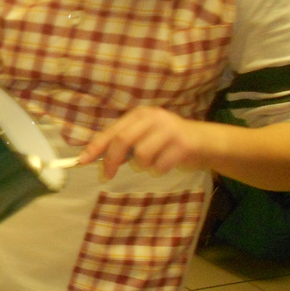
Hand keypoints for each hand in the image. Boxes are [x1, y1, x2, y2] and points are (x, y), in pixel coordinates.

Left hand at [79, 106, 211, 179]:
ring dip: (143, 165)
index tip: (82, 161)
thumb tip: (94, 157)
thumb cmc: (169, 141)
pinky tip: (167, 164)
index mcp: (140, 115)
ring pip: (141, 155)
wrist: (207, 141)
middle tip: (108, 175)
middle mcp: (154, 118)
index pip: (112, 131)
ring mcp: (170, 129)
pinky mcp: (184, 144)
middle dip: (111, 161)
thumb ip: (124, 143)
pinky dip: (159, 169)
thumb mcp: (145, 135)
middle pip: (122, 141)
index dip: (95, 147)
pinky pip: (160, 165)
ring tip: (153, 162)